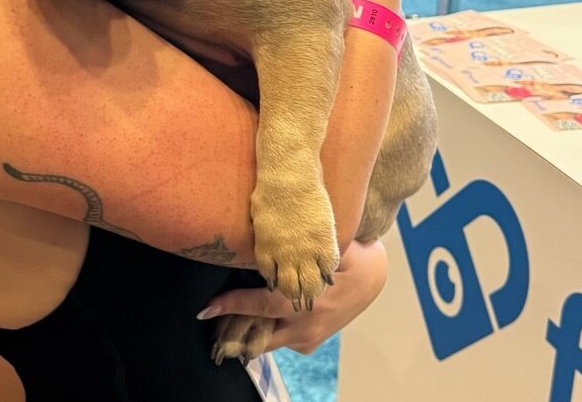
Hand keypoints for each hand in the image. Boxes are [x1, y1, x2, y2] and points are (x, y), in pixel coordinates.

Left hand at [199, 240, 387, 354]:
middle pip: (259, 334)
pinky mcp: (308, 342)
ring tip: (221, 315)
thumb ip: (301, 250)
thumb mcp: (331, 247)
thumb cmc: (351, 255)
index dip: (232, 305)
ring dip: (246, 328)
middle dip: (232, 327)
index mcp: (311, 302)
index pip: (262, 306)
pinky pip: (278, 339)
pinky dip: (263, 328)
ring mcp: (308, 338)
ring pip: (267, 340)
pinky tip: (249, 315)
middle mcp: (307, 326)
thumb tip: (270, 239)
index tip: (206, 308)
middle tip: (208, 316)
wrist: (374, 277)